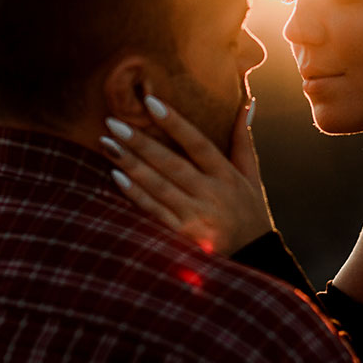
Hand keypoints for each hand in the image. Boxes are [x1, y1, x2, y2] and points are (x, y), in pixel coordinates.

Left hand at [100, 95, 273, 255]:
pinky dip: (135, 195)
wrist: (255, 261)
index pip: (199, 144)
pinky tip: (116, 177)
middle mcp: (212, 195)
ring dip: (131, 165)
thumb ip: (243, 140)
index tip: (151, 103)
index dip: (175, 123)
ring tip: (107, 144)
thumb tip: (247, 102)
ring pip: (158, 187)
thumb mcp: (251, 176)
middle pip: (172, 164)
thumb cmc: (250, 213)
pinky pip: (154, 212)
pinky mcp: (183, 238)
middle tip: (113, 122)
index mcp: (228, 176)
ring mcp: (196, 218)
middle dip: (141, 143)